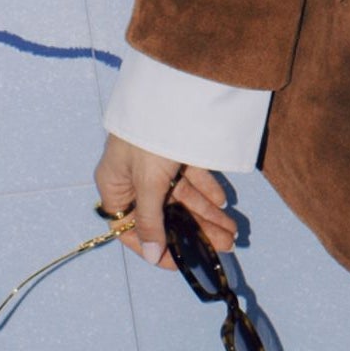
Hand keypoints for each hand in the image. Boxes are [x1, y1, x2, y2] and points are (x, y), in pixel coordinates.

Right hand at [94, 135, 236, 269]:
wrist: (168, 88)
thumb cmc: (147, 137)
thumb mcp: (148, 181)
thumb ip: (151, 220)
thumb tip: (152, 256)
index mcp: (115, 186)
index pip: (131, 228)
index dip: (155, 246)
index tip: (181, 262)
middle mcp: (133, 177)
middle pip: (164, 213)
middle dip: (195, 231)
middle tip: (225, 245)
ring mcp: (155, 162)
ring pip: (182, 197)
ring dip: (207, 214)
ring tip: (233, 231)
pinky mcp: (175, 149)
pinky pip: (191, 176)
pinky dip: (207, 189)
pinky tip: (224, 202)